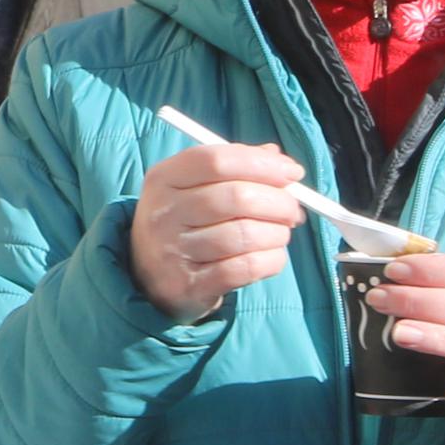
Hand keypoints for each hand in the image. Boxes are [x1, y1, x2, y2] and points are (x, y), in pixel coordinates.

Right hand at [125, 141, 306, 321]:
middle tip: (292, 210)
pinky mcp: (190, 285)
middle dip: (279, 202)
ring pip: (245, 234)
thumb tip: (282, 162)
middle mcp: (164, 212)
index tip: (291, 173)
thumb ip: (237, 167)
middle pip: (236, 197)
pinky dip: (271, 260)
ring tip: (280, 234)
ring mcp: (173, 251)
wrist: (151, 278)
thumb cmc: (185, 222)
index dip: (261, 164)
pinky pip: (245, 268)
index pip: (216, 160)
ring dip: (277, 234)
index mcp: (164, 178)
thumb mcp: (195, 186)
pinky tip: (272, 256)